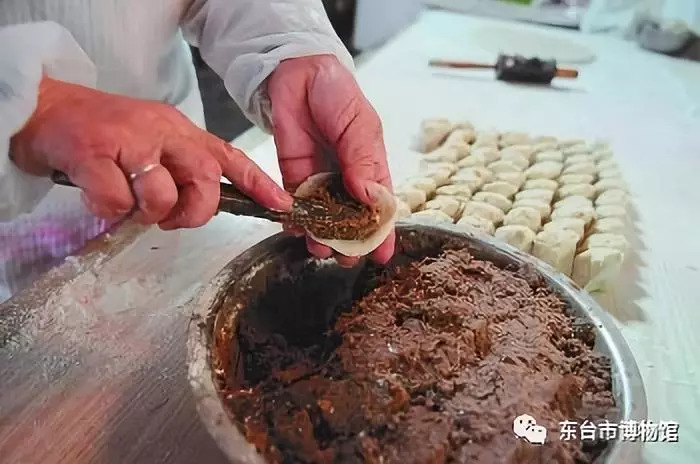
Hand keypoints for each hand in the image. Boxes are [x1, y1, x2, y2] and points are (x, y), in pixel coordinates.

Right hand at [10, 77, 291, 228]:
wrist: (46, 109)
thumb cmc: (101, 133)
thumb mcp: (152, 142)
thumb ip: (176, 169)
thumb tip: (195, 208)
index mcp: (179, 130)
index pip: (228, 155)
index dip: (258, 182)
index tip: (282, 203)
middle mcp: (161, 130)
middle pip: (205, 178)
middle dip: (196, 210)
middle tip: (172, 219)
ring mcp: (129, 139)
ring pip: (162, 194)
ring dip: (148, 213)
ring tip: (128, 205)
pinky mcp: (95, 151)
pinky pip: (118, 200)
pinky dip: (110, 210)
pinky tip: (98, 196)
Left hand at [267, 55, 394, 265]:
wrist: (298, 74)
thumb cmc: (338, 94)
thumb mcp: (360, 124)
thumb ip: (363, 160)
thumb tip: (368, 196)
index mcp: (371, 168)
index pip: (380, 207)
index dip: (381, 232)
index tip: (382, 256)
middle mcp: (347, 180)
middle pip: (351, 220)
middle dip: (350, 242)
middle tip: (346, 258)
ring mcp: (320, 181)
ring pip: (323, 218)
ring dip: (322, 235)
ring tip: (320, 249)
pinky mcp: (294, 177)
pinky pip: (295, 205)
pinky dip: (295, 220)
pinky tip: (295, 230)